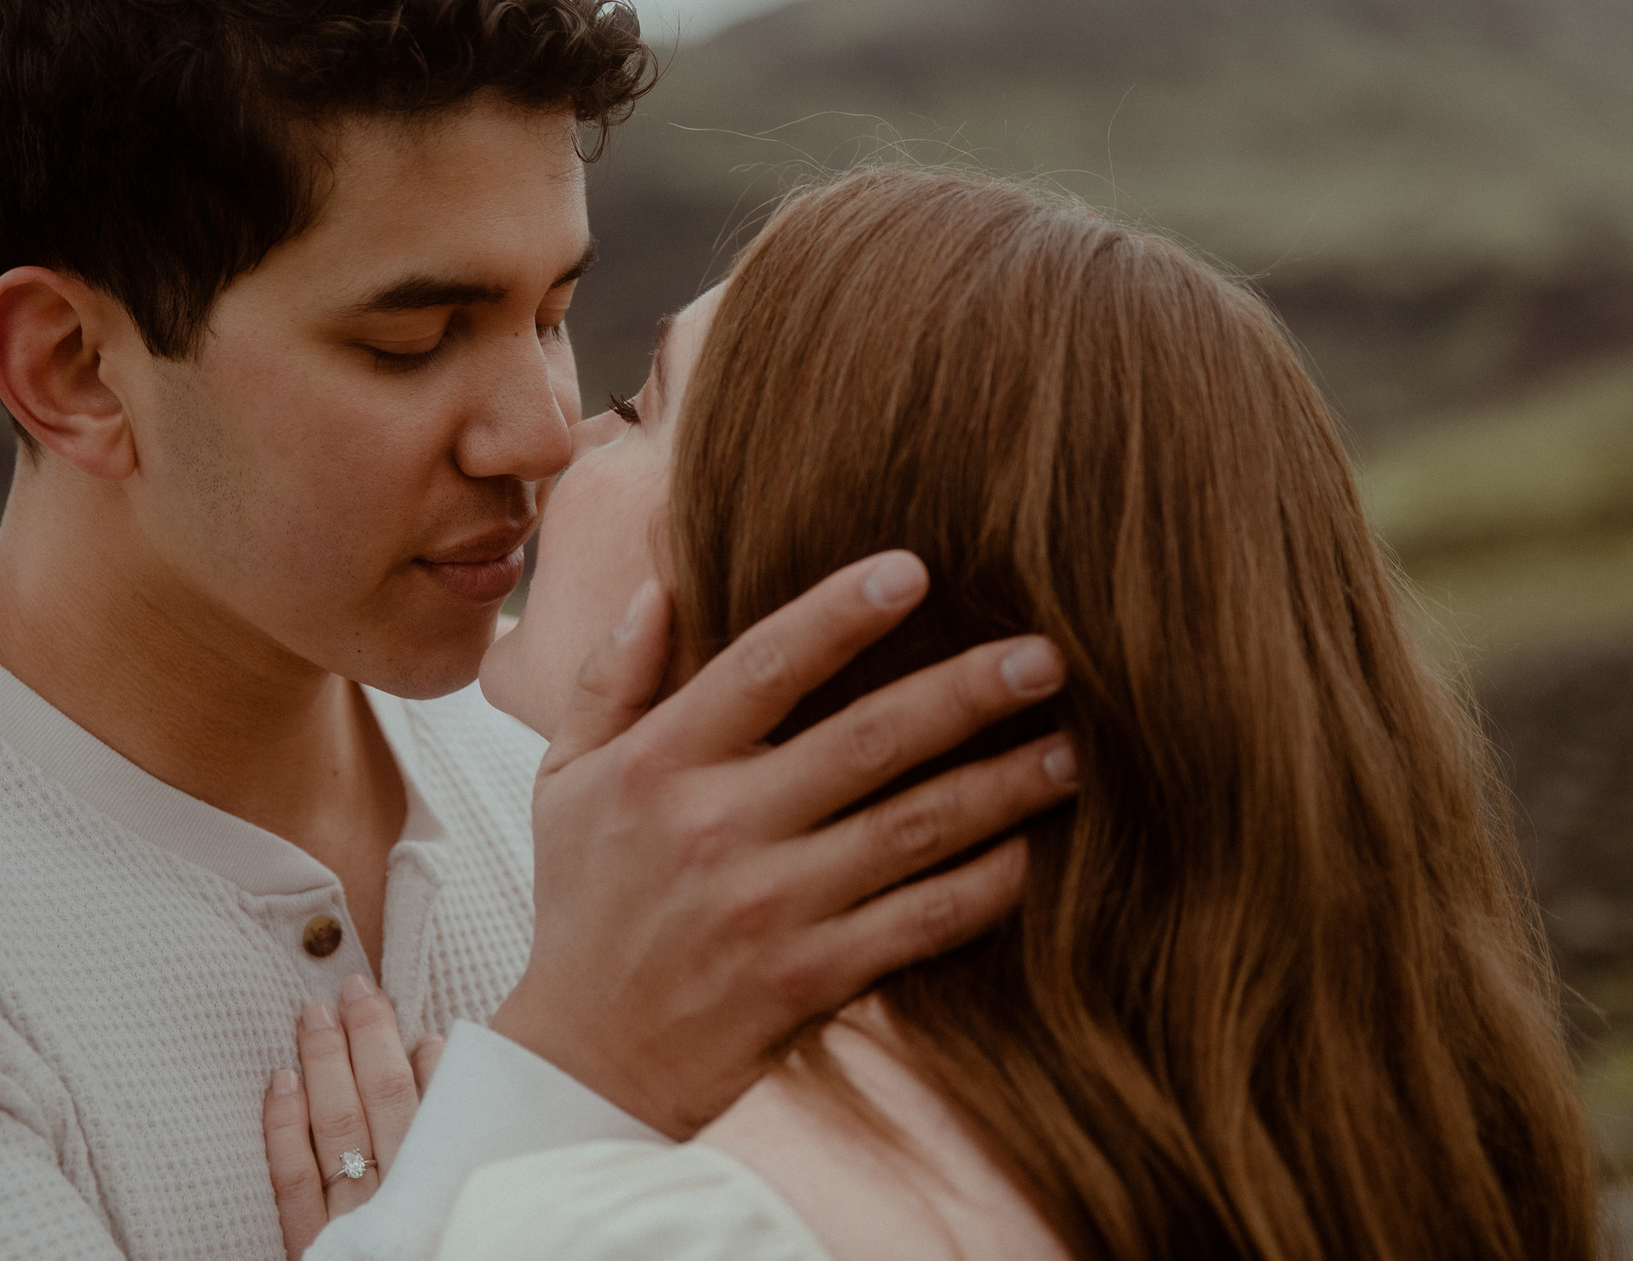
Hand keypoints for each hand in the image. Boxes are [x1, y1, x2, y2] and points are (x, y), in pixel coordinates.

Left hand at [263, 974, 445, 1258]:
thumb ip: (470, 1163)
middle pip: (384, 1104)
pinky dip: (283, 1128)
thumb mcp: (476, 1215)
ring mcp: (351, 1225)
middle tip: (356, 985)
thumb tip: (466, 1092)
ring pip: (338, 1129)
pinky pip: (291, 1183)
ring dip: (327, 1064)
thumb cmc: (444, 1250)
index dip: (426, 1064)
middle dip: (369, 1039)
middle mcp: (400, 1203)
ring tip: (316, 1012)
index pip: (436, 1112)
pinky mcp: (309, 1251)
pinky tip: (280, 1082)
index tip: (426, 1025)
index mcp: (443, 1191)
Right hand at [488, 550, 1076, 1138]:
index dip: (839, 614)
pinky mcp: (810, 979)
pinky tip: (1032, 854)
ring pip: (911, 830)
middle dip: (966, 693)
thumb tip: (656, 589)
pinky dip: (982, 889)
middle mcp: (718, 828)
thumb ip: (609, 680)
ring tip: (1068, 751)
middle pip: (866, 742)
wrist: (585, 1062)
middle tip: (1045, 658)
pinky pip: (919, 923)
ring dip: (1001, 788)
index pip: (761, 667)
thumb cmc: (585, 902)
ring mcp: (770, 908)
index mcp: (658, 764)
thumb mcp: (564, 780)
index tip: (913, 570)